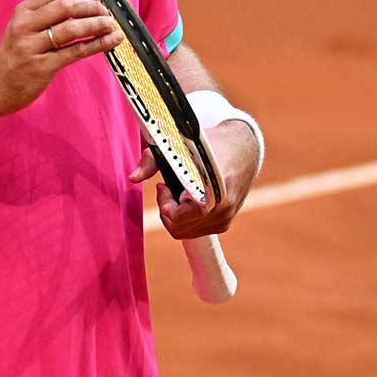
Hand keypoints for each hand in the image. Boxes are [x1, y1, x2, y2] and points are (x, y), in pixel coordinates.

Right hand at [0, 0, 121, 116]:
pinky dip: (97, 44)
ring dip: (97, 24)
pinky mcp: (42, 67)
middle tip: (106, 12)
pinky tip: (111, 41)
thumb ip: (45, 15)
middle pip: (66, 6)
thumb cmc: (12, 56)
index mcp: (23, 11)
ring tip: (111, 25)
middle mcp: (25, 25)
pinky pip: (75, 52)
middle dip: (92, 7)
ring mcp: (32, 47)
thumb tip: (82, 5)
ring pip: (72, 28)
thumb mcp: (21, 28)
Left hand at [131, 119, 263, 238]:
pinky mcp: (225, 223)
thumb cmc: (210, 145)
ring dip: (176, 215)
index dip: (165, 203)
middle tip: (167, 189)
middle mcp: (222, 208)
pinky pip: (197, 230)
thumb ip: (152, 160)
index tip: (163, 184)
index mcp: (212, 190)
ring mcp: (225, 218)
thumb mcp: (180, 144)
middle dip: (167, 210)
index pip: (179, 216)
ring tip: (178, 192)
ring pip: (186, 232)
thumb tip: (132, 178)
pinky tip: (189, 199)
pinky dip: (187, 218)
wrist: (244, 149)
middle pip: (179, 228)